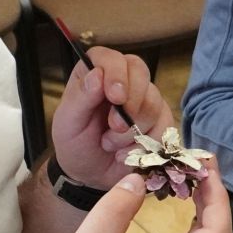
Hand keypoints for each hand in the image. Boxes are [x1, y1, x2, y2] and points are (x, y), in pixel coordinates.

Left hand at [51, 46, 172, 188]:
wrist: (91, 174)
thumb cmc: (75, 143)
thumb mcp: (68, 123)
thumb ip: (80, 98)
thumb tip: (97, 74)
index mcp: (95, 73)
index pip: (110, 58)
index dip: (116, 73)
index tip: (115, 97)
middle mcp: (123, 80)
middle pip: (140, 72)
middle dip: (130, 104)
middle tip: (114, 127)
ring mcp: (144, 99)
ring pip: (153, 103)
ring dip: (132, 131)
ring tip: (110, 145)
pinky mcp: (160, 120)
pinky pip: (165, 126)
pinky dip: (147, 144)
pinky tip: (127, 153)